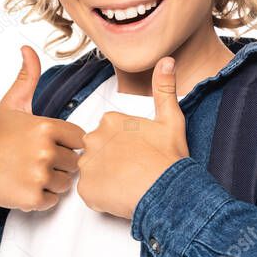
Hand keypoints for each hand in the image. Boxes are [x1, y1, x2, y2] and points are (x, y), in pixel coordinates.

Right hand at [0, 45, 85, 211]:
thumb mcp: (12, 103)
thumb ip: (27, 77)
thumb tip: (28, 49)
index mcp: (45, 127)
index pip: (79, 139)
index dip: (65, 142)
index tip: (47, 143)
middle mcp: (44, 151)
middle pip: (74, 163)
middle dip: (59, 163)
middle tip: (35, 159)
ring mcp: (38, 176)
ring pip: (66, 183)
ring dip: (52, 181)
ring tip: (30, 172)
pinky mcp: (32, 197)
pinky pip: (52, 200)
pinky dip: (42, 197)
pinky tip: (26, 185)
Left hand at [76, 56, 189, 219]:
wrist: (169, 192)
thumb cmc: (169, 158)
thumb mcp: (171, 119)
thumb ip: (164, 89)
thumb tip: (167, 60)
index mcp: (110, 121)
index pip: (108, 132)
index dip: (123, 146)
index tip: (136, 154)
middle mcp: (93, 138)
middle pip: (96, 150)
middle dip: (110, 160)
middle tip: (132, 170)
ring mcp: (87, 164)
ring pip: (91, 170)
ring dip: (104, 178)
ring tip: (127, 183)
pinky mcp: (85, 188)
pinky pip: (88, 192)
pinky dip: (101, 197)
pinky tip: (120, 195)